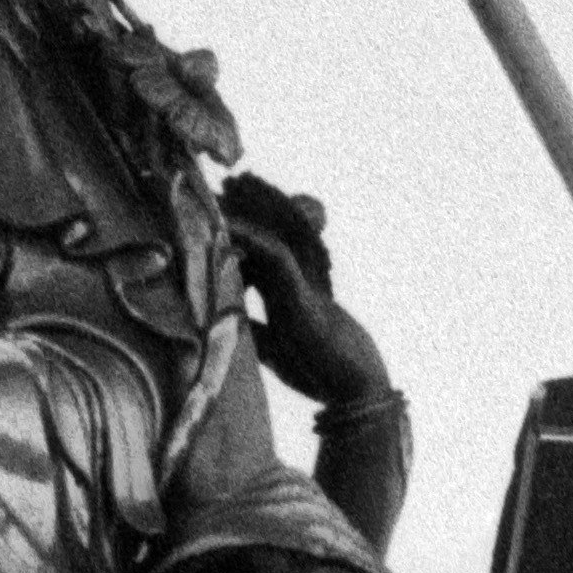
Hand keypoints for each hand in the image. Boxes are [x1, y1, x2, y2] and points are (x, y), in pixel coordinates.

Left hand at [219, 174, 381, 411]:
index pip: (263, 255)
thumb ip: (255, 331)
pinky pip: (276, 256)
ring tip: (229, 187)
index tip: (220, 217)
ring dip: (252, 210)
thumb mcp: (275, 351)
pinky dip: (252, 238)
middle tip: (226, 184)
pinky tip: (230, 226)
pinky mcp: (303, 295)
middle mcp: (295, 282)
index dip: (243, 234)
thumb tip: (225, 321)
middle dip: (250, 209)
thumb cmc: (319, 370)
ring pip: (276, 235)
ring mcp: (301, 285)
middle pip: (272, 234)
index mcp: (289, 295)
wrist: (353, 388)